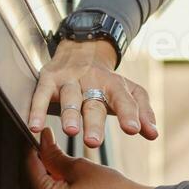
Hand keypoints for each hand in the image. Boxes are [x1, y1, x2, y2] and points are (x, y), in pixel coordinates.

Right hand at [28, 38, 158, 147]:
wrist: (82, 48)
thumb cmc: (105, 80)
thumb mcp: (128, 91)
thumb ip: (142, 112)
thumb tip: (153, 134)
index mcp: (113, 84)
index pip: (123, 98)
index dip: (129, 113)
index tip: (132, 130)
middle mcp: (91, 80)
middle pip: (93, 102)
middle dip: (94, 122)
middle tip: (94, 141)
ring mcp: (69, 79)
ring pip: (69, 97)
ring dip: (69, 114)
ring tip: (70, 132)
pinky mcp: (49, 79)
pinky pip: (41, 95)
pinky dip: (37, 110)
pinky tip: (35, 126)